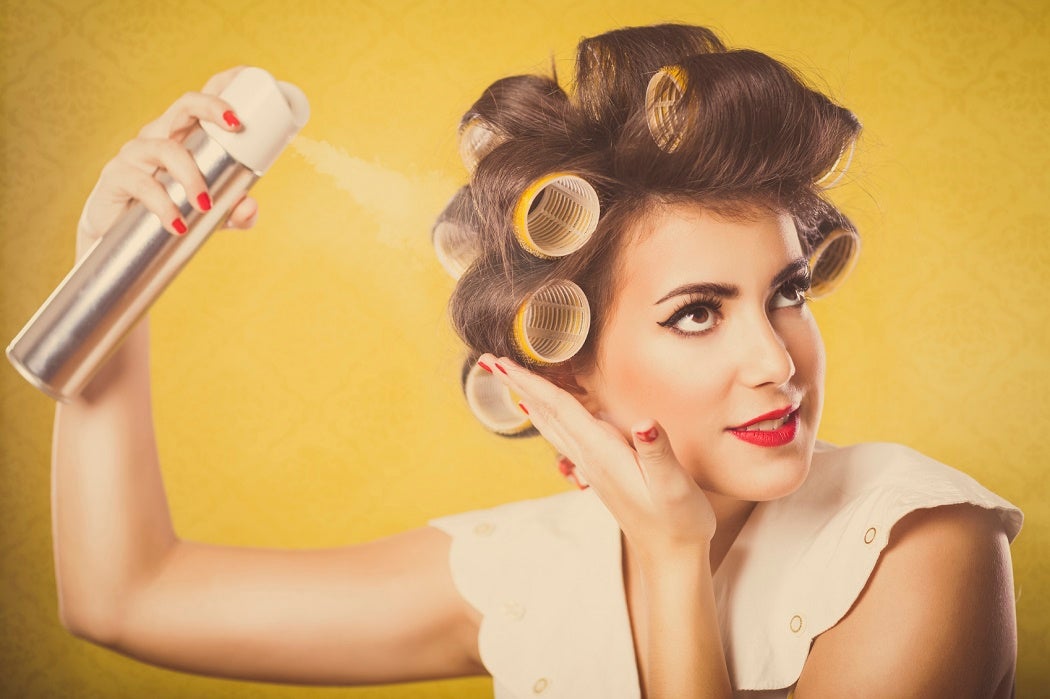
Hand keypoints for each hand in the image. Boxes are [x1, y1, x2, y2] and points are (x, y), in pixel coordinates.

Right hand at [75, 66, 258, 261]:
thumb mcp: (211, 218)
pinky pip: (142, 183)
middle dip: (211, 108)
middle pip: (184, 106)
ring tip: (206, 206)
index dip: (221, 86)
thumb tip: (249, 206)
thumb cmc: (171, 214)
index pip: (200, 103)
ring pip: (166, 148)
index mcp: (183, 137)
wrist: (122, 241)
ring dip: (191, 176)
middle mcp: (159, 136)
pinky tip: (178, 223)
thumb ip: (235, 214)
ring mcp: (135, 154)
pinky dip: (164, 204)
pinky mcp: (116, 176)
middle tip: (236, 125)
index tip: (245, 80)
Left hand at [479, 354, 716, 562]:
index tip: (500, 364)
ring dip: (528, 398)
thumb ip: (657, 452)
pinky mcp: (599, 471)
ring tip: (507, 379)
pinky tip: (541, 413)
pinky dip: (547, 416)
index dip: (531, 383)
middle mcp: (590, 457)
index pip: (560, 409)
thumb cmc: (677, 521)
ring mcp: (592, 466)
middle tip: (486, 360)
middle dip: (518, 385)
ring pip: (552, 424)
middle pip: (546, 413)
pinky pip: (564, 435)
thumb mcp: (673, 485)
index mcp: (603, 453)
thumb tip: (643, 422)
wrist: (670, 558)